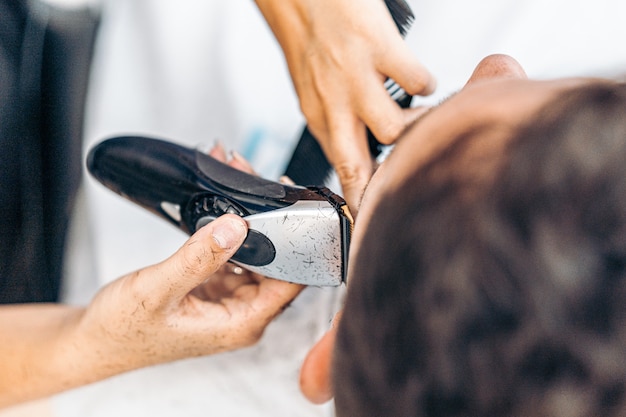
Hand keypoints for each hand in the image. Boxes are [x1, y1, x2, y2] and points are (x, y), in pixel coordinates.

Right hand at [0, 146, 303, 408]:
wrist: (95, 339)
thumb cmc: (123, 329)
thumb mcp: (158, 290)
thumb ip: (199, 258)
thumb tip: (237, 226)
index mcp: (241, 323)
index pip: (290, 282)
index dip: (296, 242)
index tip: (290, 205)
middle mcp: (242, 312)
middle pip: (276, 260)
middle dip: (268, 219)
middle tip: (254, 179)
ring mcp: (230, 299)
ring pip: (255, 252)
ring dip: (247, 219)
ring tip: (235, 179)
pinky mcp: (216, 287)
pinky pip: (233, 252)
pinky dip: (228, 228)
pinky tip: (221, 202)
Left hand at [255, 0, 434, 211]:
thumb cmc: (310, 36)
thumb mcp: (313, 89)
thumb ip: (334, 119)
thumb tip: (356, 146)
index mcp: (319, 115)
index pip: (339, 171)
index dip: (357, 200)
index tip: (372, 218)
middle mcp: (334, 102)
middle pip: (356, 167)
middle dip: (380, 193)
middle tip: (401, 200)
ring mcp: (355, 78)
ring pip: (392, 131)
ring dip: (416, 129)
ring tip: (422, 119)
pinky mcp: (379, 47)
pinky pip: (417, 81)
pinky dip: (427, 84)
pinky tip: (421, 79)